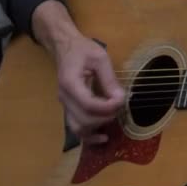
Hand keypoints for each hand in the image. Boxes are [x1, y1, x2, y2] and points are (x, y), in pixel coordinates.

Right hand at [32, 0, 124, 144]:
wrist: (65, 48)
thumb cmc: (83, 50)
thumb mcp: (100, 58)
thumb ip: (109, 79)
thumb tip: (121, 98)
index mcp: (70, 83)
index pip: (88, 104)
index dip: (107, 107)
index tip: (121, 100)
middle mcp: (64, 98)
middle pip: (84, 119)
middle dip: (106, 117)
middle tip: (119, 107)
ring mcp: (65, 105)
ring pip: (78, 128)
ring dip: (98, 128)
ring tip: (113, 119)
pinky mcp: (69, 109)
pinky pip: (76, 128)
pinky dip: (89, 136)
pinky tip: (103, 137)